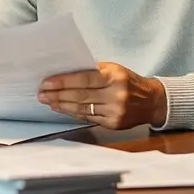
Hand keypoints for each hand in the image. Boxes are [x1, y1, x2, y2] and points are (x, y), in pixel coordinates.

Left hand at [37, 62, 167, 129]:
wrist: (151, 101)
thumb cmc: (128, 81)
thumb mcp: (114, 69)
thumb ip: (92, 71)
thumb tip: (64, 72)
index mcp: (115, 77)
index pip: (84, 79)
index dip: (63, 82)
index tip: (46, 83)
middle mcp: (116, 95)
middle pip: (80, 96)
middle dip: (58, 95)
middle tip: (41, 93)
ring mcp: (115, 111)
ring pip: (82, 109)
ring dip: (62, 105)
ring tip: (48, 101)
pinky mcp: (113, 124)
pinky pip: (88, 118)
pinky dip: (72, 113)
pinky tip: (62, 108)